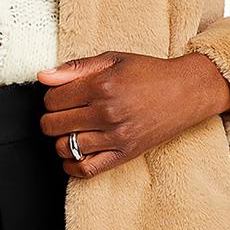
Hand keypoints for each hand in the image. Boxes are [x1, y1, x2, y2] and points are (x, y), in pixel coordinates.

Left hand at [36, 51, 229, 177]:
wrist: (186, 91)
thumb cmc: (149, 73)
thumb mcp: (113, 59)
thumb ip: (76, 67)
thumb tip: (43, 76)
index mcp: (102, 86)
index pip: (52, 99)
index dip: (51, 97)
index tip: (61, 95)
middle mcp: (107, 113)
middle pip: (53, 125)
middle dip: (52, 118)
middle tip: (64, 113)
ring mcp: (116, 137)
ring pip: (65, 148)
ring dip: (61, 140)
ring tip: (71, 130)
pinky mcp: (125, 154)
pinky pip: (86, 169)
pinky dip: (72, 165)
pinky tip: (75, 153)